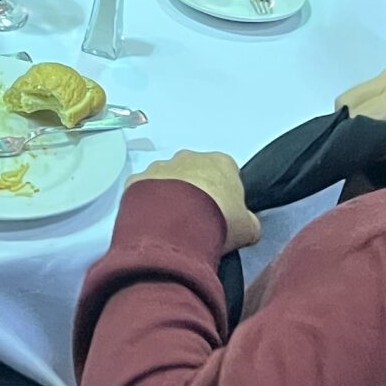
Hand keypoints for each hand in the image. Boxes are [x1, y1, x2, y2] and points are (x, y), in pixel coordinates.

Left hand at [133, 151, 259, 251]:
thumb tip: (247, 227)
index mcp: (221, 162)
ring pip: (167, 181)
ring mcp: (160, 166)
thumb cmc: (219, 220)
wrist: (176, 225)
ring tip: (172, 227)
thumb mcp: (248, 228)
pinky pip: (144, 191)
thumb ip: (249, 223)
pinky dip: (147, 205)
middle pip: (195, 174)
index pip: (227, 175)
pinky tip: (153, 224)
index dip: (225, 197)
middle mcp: (189, 157)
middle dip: (195, 194)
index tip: (221, 216)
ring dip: (170, 198)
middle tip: (196, 222)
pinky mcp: (136, 180)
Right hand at [336, 68, 385, 167]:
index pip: (352, 118)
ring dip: (356, 117)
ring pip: (353, 96)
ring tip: (374, 139)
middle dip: (349, 127)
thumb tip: (355, 150)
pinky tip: (382, 126)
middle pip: (346, 103)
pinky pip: (366, 92)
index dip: (348, 139)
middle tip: (365, 150)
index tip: (353, 158)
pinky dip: (365, 109)